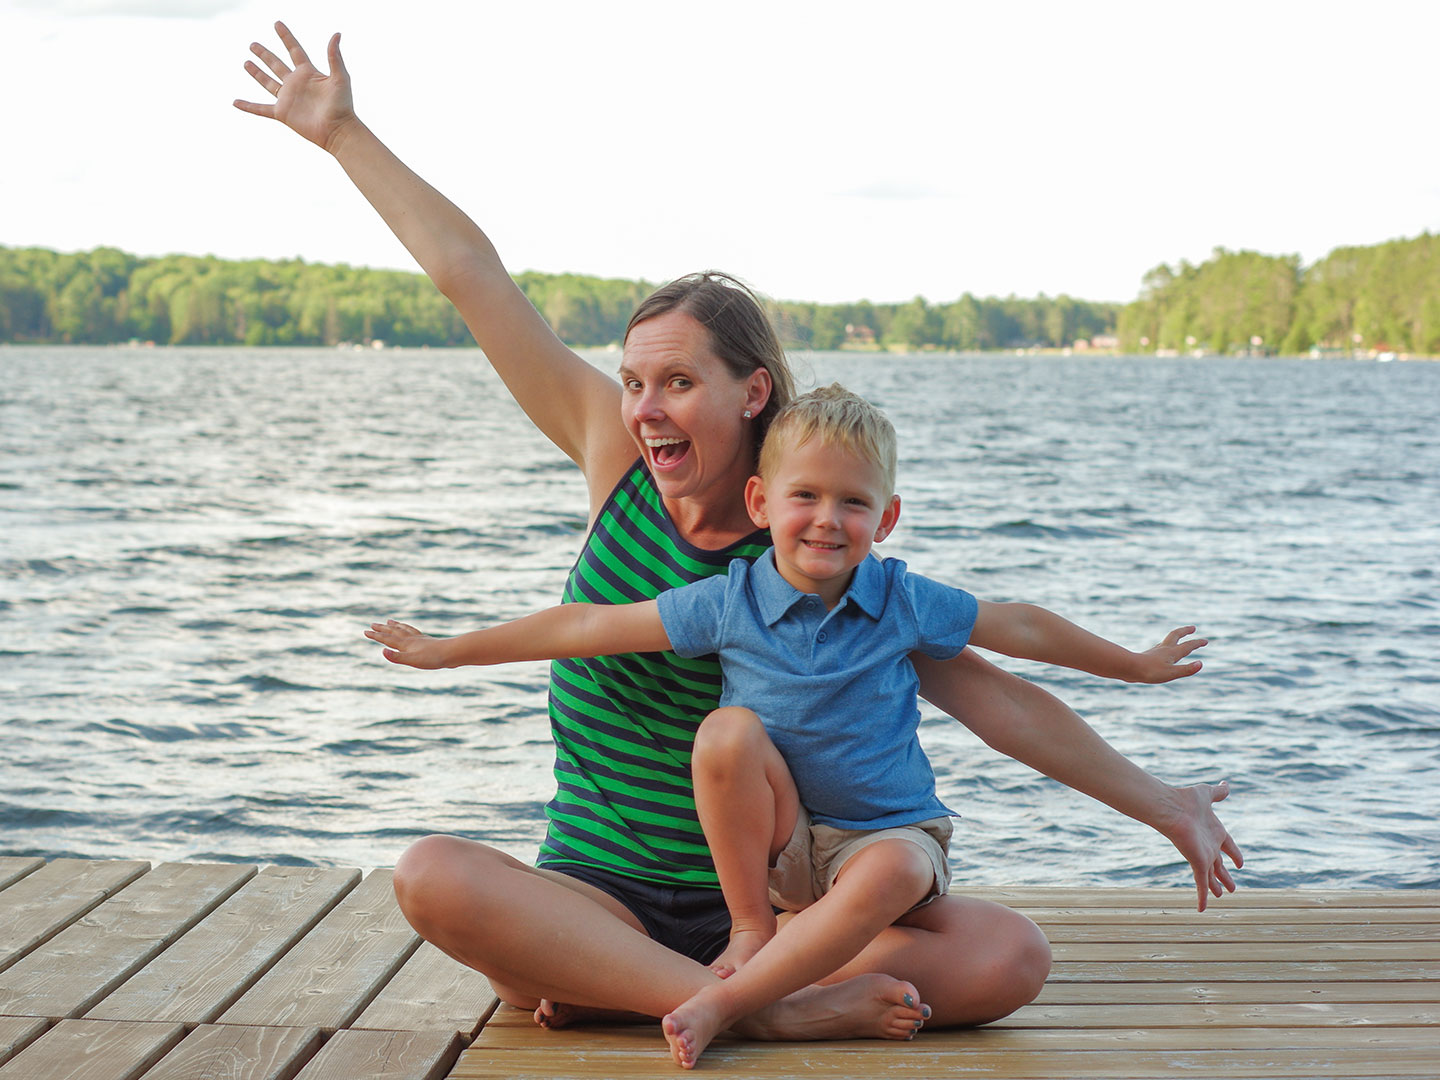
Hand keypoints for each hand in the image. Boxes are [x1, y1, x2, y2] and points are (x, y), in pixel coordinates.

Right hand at [234, 21, 356, 152]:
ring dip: (256, 73)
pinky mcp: (282, 113)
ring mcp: (288, 98)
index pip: (294, 50)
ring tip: (246, 63)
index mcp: (308, 73)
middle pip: (276, 64)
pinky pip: (261, 109)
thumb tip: (336, 34)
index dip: (286, 37)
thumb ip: (334, 56)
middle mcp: (296, 83)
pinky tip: (235, 102)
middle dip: (264, 54)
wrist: (338, 130)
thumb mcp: (340, 77)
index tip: (277, 24)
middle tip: (253, 44)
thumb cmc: (343, 105)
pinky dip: (248, 106)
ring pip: (267, 82)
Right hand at [365, 619, 446, 668]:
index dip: (376, 635)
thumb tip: (382, 651)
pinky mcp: (428, 641)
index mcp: (406, 644)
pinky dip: (409, 629)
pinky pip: (414, 632)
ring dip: (395, 625)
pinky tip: (412, 631)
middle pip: (394, 631)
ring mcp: (420, 639)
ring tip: (390, 620)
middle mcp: (411, 639)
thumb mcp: (413, 661)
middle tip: (373, 624)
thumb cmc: (433, 658)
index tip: (365, 631)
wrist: (452, 653)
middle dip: (382, 628)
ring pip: (404, 629)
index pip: (387, 639)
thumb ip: (397, 657)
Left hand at [1130, 625, 1206, 682]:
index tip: (1205, 640)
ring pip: (1167, 640)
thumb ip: (1186, 669)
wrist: (1128, 668)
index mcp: (1171, 653)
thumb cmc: (1150, 671)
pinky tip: (1160, 650)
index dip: (1197, 643)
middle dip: (1185, 631)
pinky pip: (1159, 648)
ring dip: (1175, 637)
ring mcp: (1154, 651)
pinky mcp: (1147, 655)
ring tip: (1178, 637)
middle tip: (1192, 628)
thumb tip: (1201, 663)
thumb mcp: (1171, 673)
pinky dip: (1164, 646)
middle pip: (1176, 635)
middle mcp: (1163, 649)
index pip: (1187, 646)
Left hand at [1156, 780, 1243, 910]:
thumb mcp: (1206, 794)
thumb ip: (1217, 793)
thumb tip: (1226, 785)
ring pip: (1211, 876)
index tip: (1240, 862)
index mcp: (1214, 831)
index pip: (1228, 846)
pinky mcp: (1196, 862)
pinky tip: (1201, 910)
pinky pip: (1200, 884)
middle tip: (1232, 888)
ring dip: (1216, 887)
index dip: (1234, 854)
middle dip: (1225, 876)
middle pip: (1219, 865)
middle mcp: (1209, 845)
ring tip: (1223, 895)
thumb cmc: (1186, 799)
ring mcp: (1202, 855)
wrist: (1168, 806)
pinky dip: (1202, 897)